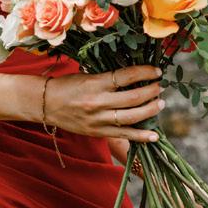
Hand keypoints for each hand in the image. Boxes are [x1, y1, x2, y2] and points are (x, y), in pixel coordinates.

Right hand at [41, 65, 162, 141]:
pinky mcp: (98, 133)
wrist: (46, 104)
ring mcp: (98, 120)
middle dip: (151, 92)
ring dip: (150, 110)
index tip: (157, 71)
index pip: (126, 76)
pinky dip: (141, 136)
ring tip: (161, 103)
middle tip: (160, 87)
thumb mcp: (88, 75)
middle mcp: (98, 102)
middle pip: (133, 98)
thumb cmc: (68, 85)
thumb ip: (109, 77)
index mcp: (95, 83)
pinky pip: (123, 135)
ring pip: (131, 117)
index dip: (145, 73)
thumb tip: (135, 75)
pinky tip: (154, 136)